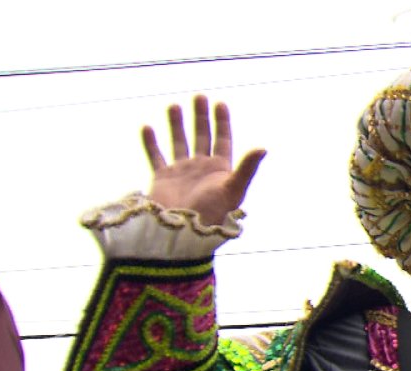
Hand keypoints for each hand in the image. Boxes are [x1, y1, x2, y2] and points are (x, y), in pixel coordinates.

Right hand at [143, 95, 265, 226]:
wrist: (184, 233)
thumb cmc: (212, 214)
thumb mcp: (233, 189)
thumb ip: (247, 168)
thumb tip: (263, 148)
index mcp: (219, 170)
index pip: (223, 140)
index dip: (222, 122)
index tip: (220, 103)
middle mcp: (201, 169)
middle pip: (202, 137)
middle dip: (201, 117)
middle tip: (199, 96)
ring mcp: (181, 173)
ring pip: (179, 142)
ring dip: (177, 124)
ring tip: (174, 105)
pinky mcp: (163, 179)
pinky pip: (155, 156)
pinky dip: (151, 142)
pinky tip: (147, 126)